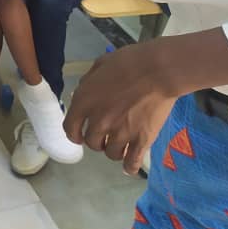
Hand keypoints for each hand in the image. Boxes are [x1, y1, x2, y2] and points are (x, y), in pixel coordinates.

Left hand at [63, 41, 178, 174]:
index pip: (70, 128)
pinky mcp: (141, 140)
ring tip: (120, 144)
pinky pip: (131, 162)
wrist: (157, 70)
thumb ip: (88, 82)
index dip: (74, 134)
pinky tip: (129, 166)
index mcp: (84, 101)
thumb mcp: (100, 65)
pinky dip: (129, 166)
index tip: (79, 135)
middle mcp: (99, 121)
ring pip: (110, 153)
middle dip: (97, 140)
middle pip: (91, 143)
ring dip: (113, 150)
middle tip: (105, 135)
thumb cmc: (129, 62)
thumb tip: (84, 93)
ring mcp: (120, 133)